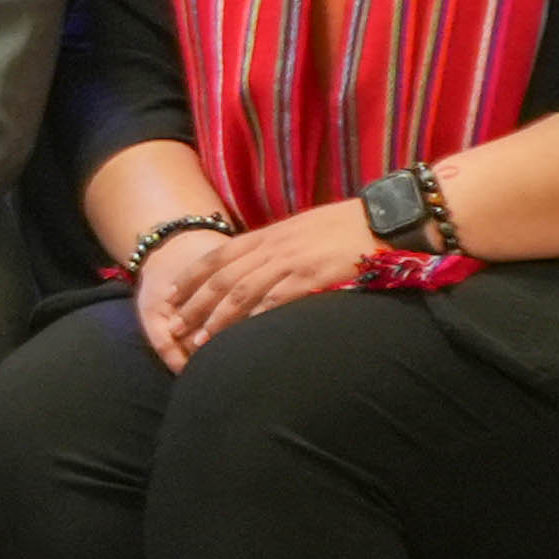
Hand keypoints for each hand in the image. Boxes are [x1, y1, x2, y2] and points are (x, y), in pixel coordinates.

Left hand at [144, 204, 369, 366]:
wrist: (387, 218)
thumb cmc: (349, 225)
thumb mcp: (304, 229)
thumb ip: (278, 246)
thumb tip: (258, 264)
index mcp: (270, 234)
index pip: (219, 256)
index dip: (192, 277)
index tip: (171, 295)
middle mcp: (274, 247)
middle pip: (223, 277)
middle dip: (195, 303)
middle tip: (175, 326)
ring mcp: (292, 261)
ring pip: (243, 291)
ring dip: (218, 317)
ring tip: (200, 340)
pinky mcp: (313, 275)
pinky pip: (277, 299)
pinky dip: (255, 318)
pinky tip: (242, 335)